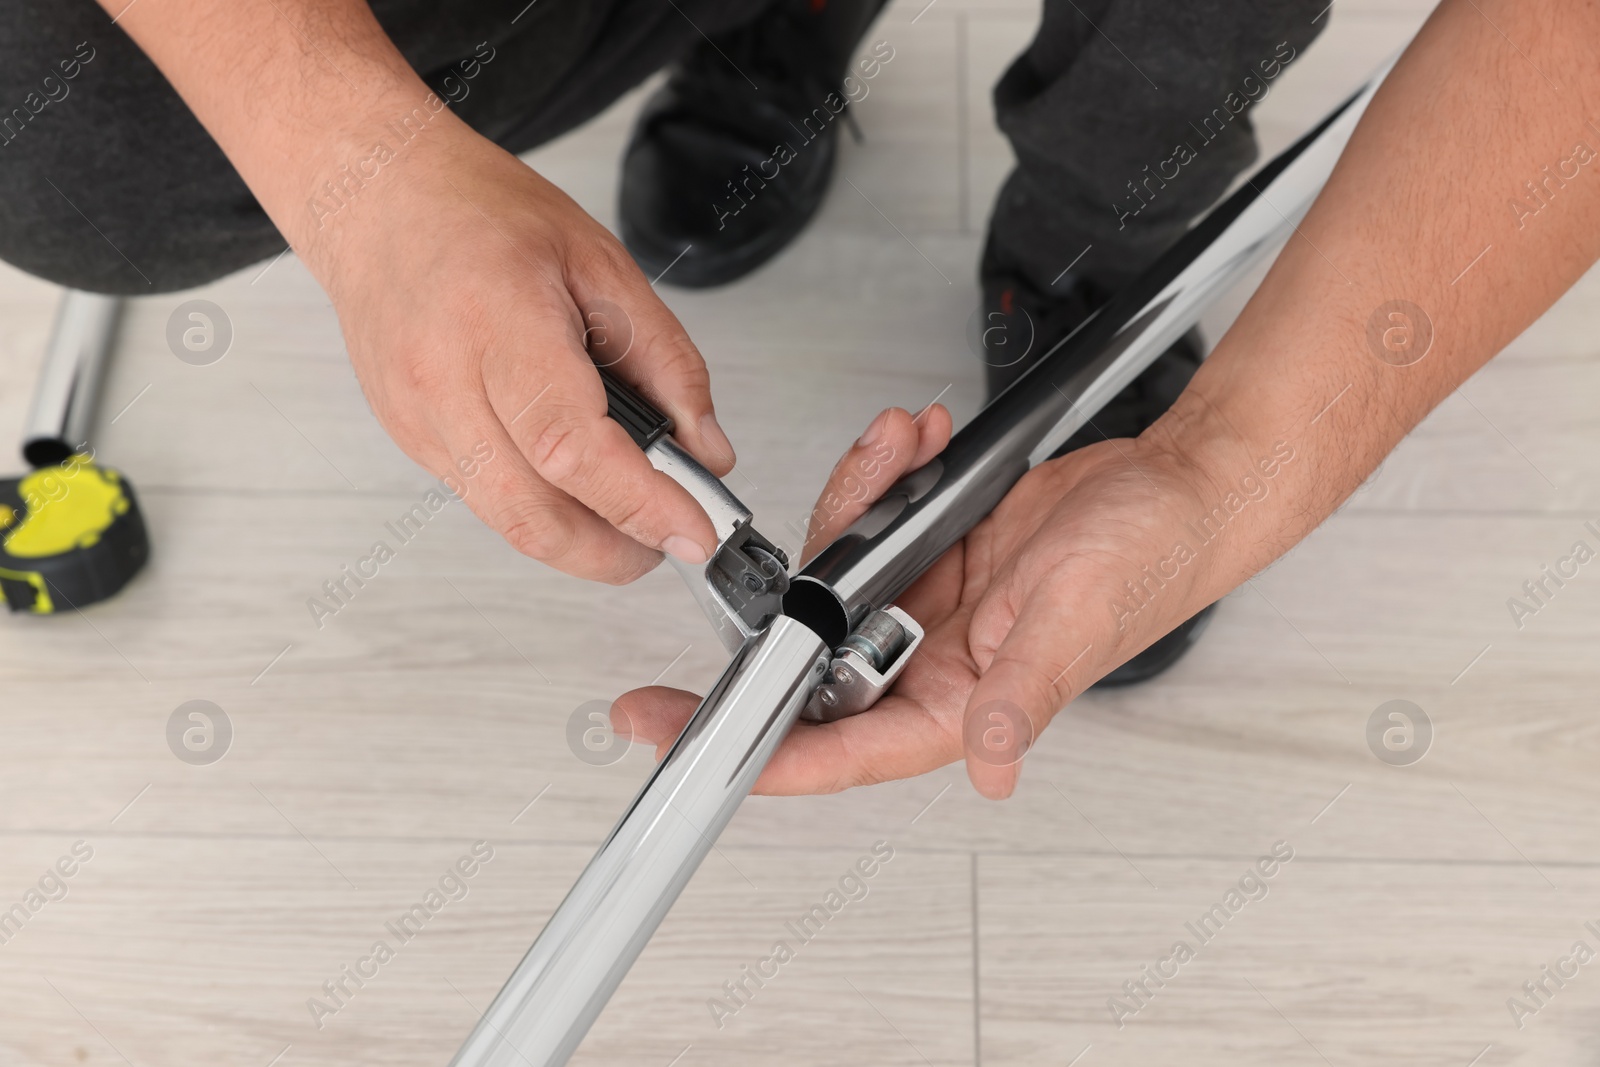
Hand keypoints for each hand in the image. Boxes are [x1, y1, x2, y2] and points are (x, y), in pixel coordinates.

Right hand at [319, 121, 733, 582]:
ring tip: (635, 518)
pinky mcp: (412, 441)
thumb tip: (705, 451)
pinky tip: (578, 486)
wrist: (376, 198)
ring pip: (510, 522)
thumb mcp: (603, 264)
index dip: (640, 504)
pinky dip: (545, 510)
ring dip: (583, 542)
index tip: (694, 530)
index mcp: (498, 323)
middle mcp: (443, 382)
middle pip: (535, 513)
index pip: (572, 448)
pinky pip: (488, 501)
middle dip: (617, 551)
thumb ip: (666, 362)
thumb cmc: (479, 213)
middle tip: (673, 536)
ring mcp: (418, 420)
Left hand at [615, 404, 1228, 797]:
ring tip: (894, 454)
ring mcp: (932, 605)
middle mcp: (936, 663)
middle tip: (744, 564)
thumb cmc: (1153, 559)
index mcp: (960, 705)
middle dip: (785, 598)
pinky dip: (882, 476)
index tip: (670, 728)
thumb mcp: (1076, 620)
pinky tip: (915, 442)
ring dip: (851, 506)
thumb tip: (992, 767)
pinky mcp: (938, 552)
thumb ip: (1023, 694)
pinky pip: (876, 520)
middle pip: (815, 652)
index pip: (837, 747)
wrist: (1181, 483)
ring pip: (837, 572)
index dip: (751, 750)